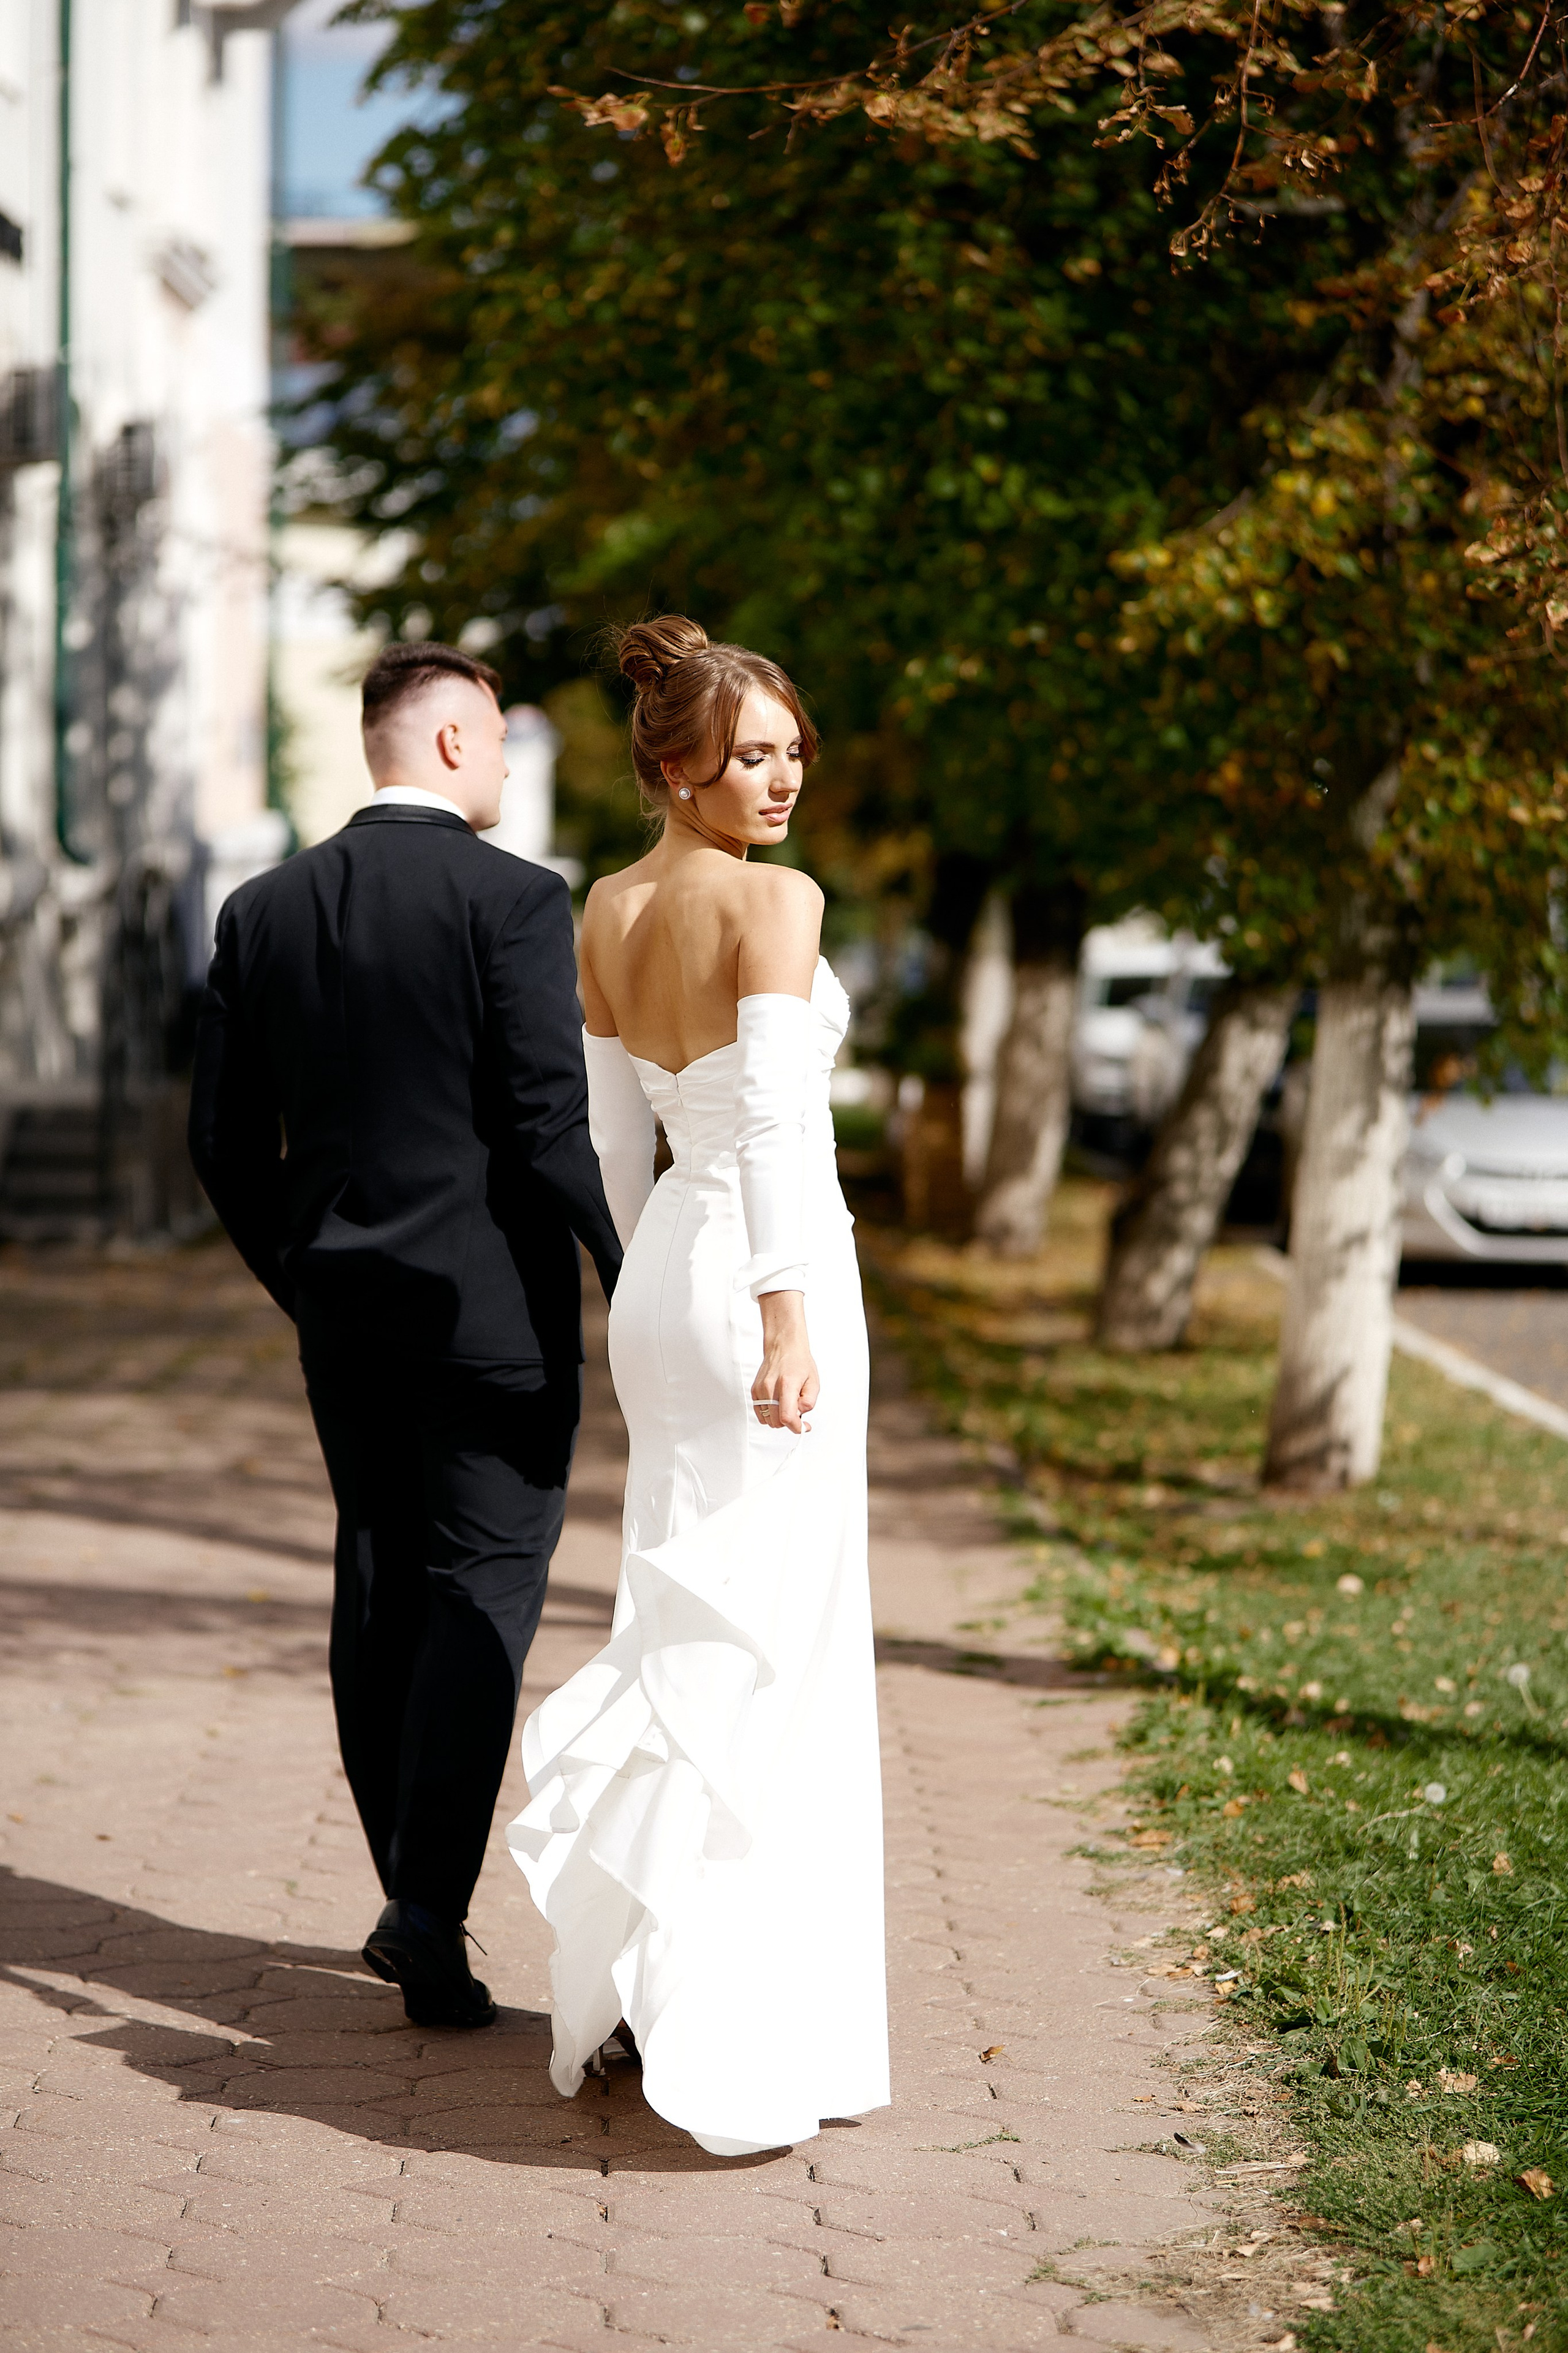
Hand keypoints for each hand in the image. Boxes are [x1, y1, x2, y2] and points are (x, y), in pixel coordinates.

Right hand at [751, 1290, 818, 1433]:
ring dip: (779, 1419)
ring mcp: (760, 1390)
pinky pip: (760, 1414)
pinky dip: (770, 1414)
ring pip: (767, 1420)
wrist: (783, 1347)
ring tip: (787, 1404)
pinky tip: (778, 1404)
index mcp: (787, 1384)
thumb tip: (800, 1415)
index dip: (796, 1427)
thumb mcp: (813, 1382)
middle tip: (798, 1411)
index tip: (803, 1426)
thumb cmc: (799, 1362)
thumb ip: (809, 1402)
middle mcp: (770, 1388)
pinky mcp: (754, 1391)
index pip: (787, 1417)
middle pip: (776, 1422)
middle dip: (790, 1422)